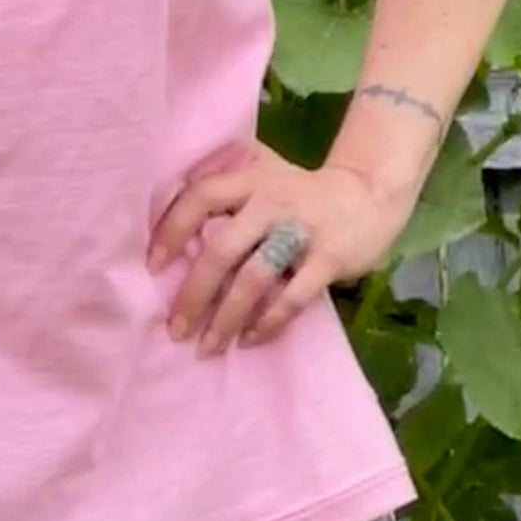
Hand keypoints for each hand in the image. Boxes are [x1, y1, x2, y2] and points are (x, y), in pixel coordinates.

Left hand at [147, 143, 406, 356]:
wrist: (369, 193)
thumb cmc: (301, 191)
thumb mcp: (264, 173)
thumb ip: (224, 184)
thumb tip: (168, 215)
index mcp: (250, 179)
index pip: (200, 197)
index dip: (172, 229)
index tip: (152, 266)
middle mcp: (272, 201)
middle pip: (221, 249)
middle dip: (194, 293)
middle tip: (175, 328)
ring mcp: (302, 230)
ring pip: (253, 279)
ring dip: (226, 317)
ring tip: (208, 346)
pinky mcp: (329, 258)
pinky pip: (292, 297)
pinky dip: (268, 322)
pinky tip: (250, 339)